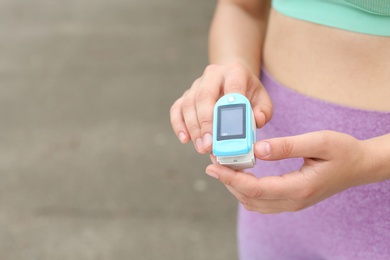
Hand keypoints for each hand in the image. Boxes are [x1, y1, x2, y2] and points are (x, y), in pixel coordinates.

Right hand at [170, 62, 272, 153]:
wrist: (233, 81)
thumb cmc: (249, 94)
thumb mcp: (262, 99)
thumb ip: (264, 111)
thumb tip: (257, 120)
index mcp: (235, 72)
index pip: (232, 86)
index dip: (227, 108)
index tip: (227, 130)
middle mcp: (213, 74)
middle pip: (204, 96)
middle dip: (205, 123)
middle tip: (208, 145)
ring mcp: (197, 84)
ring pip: (188, 104)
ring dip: (193, 128)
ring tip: (201, 148)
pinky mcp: (186, 95)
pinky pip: (177, 109)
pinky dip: (178, 124)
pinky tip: (185, 139)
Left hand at [206, 130, 370, 213]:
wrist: (360, 166)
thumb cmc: (343, 151)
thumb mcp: (319, 141)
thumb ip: (287, 146)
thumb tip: (256, 150)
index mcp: (298, 188)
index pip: (255, 189)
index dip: (231, 178)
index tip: (213, 167)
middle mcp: (292, 201)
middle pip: (249, 198)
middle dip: (227, 180)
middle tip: (213, 160)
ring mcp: (291, 203)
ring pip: (252, 202)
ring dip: (234, 185)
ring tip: (223, 165)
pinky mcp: (290, 200)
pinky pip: (260, 201)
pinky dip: (245, 189)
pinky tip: (240, 173)